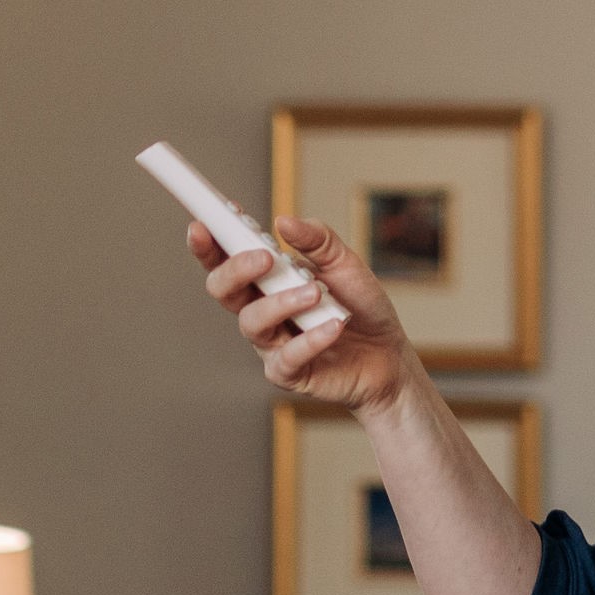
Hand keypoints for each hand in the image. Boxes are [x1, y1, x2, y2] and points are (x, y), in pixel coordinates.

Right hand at [189, 215, 409, 415]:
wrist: (390, 355)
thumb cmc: (360, 306)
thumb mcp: (344, 263)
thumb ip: (316, 239)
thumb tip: (283, 222)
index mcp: (265, 279)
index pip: (225, 259)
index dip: (208, 243)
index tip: (204, 223)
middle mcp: (260, 309)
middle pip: (223, 291)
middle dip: (235, 270)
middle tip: (264, 257)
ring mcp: (271, 343)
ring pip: (252, 322)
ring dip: (281, 303)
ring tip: (315, 293)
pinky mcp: (289, 373)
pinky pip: (287, 357)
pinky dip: (310, 339)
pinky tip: (332, 327)